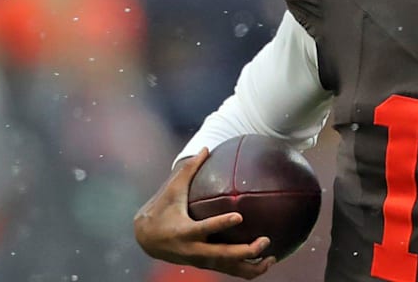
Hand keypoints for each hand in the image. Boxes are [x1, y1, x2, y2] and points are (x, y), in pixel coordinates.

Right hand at [133, 148, 276, 278]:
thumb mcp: (172, 189)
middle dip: (243, 252)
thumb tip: (206, 147)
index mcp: (184, 231)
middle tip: (265, 240)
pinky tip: (266, 262)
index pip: (204, 228)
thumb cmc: (161, 208)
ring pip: (227, 268)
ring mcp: (199, 260)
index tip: (239, 216)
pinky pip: (228, 270)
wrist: (146, 238)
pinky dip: (246, 270)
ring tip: (272, 258)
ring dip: (250, 267)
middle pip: (220, 256)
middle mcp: (192, 250)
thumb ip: (189, 169)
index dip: (221, 224)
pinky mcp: (205, 264)